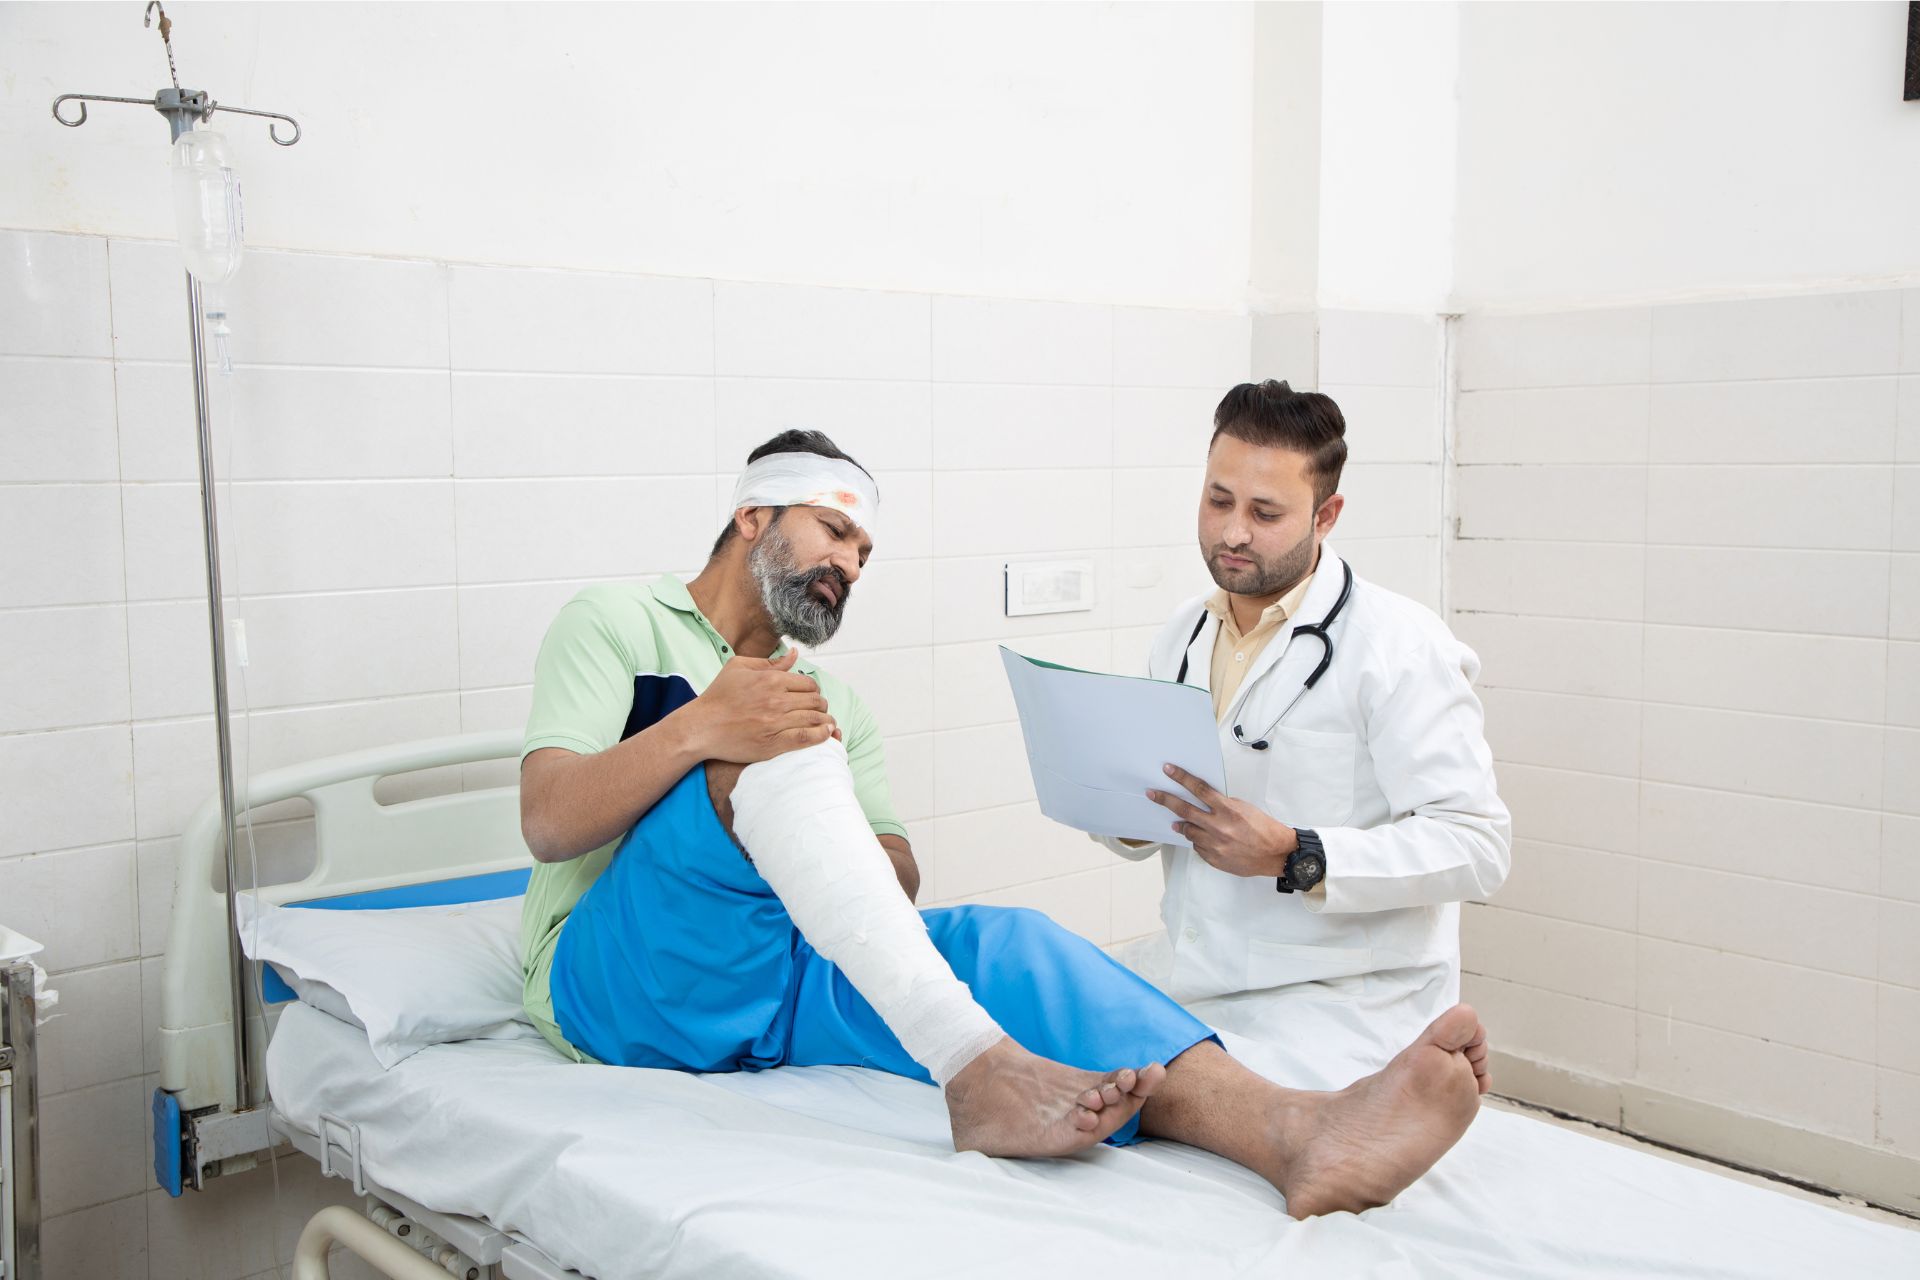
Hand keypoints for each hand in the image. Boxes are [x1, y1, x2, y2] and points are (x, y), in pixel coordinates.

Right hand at [688, 650, 839, 762]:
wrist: (701, 727)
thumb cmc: (718, 696)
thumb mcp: (739, 667)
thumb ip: (770, 662)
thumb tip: (794, 654)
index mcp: (770, 680)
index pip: (808, 683)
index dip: (813, 690)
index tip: (810, 696)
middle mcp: (776, 700)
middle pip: (816, 701)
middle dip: (821, 705)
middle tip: (818, 710)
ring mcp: (775, 723)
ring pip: (814, 719)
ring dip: (825, 720)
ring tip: (827, 723)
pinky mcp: (773, 743)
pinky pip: (806, 738)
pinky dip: (821, 735)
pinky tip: (826, 734)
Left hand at [1145, 764, 1297, 877]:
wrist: (1275, 853)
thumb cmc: (1263, 829)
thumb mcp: (1244, 808)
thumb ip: (1222, 805)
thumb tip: (1205, 803)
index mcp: (1227, 810)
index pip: (1199, 789)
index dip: (1181, 778)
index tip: (1169, 770)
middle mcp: (1218, 827)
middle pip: (1184, 810)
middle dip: (1165, 800)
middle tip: (1152, 794)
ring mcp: (1214, 844)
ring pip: (1188, 831)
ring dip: (1182, 825)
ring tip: (1179, 822)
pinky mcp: (1213, 859)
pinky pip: (1198, 847)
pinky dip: (1198, 841)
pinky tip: (1205, 839)